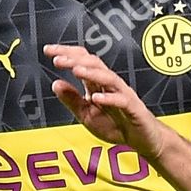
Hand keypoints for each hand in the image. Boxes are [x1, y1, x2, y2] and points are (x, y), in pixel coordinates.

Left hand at [44, 44, 169, 162]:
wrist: (141, 140)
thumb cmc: (117, 125)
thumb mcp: (87, 115)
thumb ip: (72, 100)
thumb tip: (56, 84)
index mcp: (98, 83)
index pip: (82, 61)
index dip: (66, 53)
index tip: (48, 51)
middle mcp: (110, 84)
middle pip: (94, 63)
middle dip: (75, 59)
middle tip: (57, 59)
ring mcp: (123, 94)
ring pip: (108, 77)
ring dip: (92, 72)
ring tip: (76, 71)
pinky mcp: (134, 108)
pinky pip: (122, 99)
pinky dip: (109, 97)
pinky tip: (96, 98)